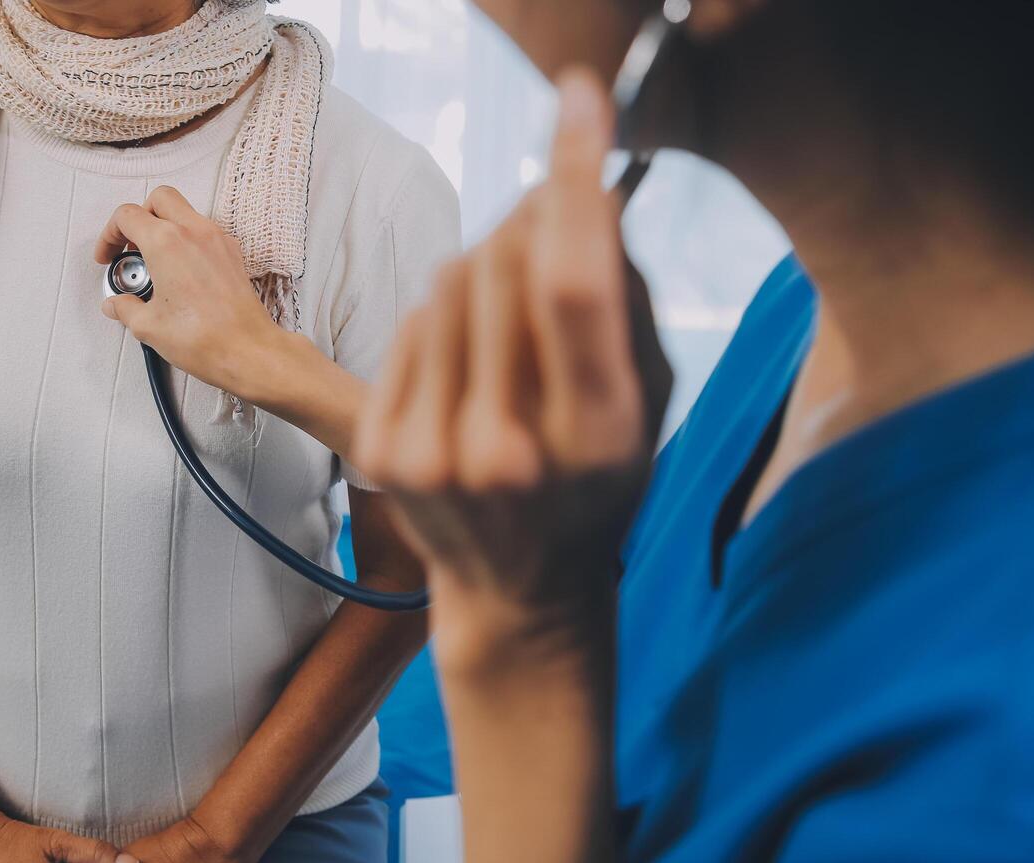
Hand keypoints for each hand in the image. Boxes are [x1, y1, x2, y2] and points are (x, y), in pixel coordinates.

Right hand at [94, 185, 316, 407]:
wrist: (249, 351)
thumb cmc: (207, 338)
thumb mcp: (148, 326)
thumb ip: (125, 308)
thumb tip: (118, 304)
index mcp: (167, 242)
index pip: (127, 216)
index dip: (109, 235)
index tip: (108, 257)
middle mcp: (194, 232)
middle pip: (159, 199)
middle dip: (139, 217)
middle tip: (130, 248)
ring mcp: (217, 240)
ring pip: (185, 212)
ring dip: (164, 228)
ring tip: (155, 263)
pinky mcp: (233, 254)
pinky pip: (204, 232)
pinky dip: (187, 241)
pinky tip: (180, 272)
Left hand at [353, 70, 670, 668]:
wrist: (523, 591)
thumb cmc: (600, 486)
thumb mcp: (647, 403)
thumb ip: (626, 298)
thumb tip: (586, 188)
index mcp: (596, 437)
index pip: (573, 285)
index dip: (573, 178)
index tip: (580, 100)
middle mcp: (509, 449)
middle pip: (499, 266)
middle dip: (529, 222)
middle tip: (552, 224)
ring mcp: (435, 453)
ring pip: (448, 280)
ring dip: (486, 267)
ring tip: (512, 319)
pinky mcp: (385, 449)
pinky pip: (411, 318)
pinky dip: (445, 315)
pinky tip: (472, 357)